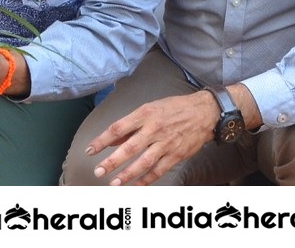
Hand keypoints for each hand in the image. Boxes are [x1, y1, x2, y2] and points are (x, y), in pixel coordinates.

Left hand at [85, 92, 218, 185]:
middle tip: (98, 171)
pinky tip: (135, 186)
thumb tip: (112, 139)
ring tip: (113, 184)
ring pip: (143, 163)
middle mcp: (154, 129)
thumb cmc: (174, 108)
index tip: (90, 150)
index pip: (118, 128)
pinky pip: (159, 170)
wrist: (205, 112)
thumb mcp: (150, 108)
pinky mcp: (176, 155)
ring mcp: (166, 143)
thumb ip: (130, 125)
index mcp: (145, 114)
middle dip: (112, 161)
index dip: (102, 140)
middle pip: (129, 148)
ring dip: (127, 175)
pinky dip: (146, 180)